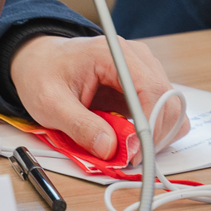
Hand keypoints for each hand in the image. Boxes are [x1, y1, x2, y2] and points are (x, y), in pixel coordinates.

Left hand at [7, 34, 186, 160]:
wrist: (40, 62)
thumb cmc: (43, 74)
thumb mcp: (50, 103)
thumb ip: (80, 126)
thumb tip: (110, 148)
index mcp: (111, 53)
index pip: (150, 88)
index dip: (149, 125)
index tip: (136, 152)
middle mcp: (134, 57)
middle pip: (167, 99)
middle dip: (155, 134)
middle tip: (131, 157)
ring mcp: (142, 69)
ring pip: (170, 107)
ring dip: (156, 134)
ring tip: (130, 148)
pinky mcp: (142, 84)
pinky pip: (162, 110)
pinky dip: (154, 130)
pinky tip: (133, 138)